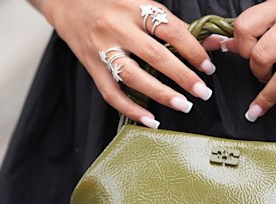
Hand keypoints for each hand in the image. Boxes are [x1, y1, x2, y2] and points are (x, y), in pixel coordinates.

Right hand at [43, 0, 216, 127]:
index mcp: (134, 8)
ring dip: (161, 94)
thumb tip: (209, 43)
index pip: (170, 30)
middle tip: (202, 92)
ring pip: (134, 77)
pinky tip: (150, 120)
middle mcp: (117, 27)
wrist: (67, 3)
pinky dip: (131, 109)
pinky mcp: (91, 66)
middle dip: (183, 76)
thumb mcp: (141, 5)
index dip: (192, 50)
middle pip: (155, 55)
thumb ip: (172, 24)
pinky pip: (111, 93)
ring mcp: (102, 48)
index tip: (208, 67)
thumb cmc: (112, 5)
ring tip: (183, 105)